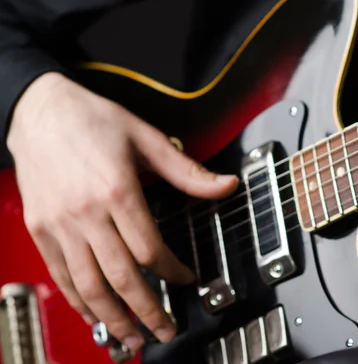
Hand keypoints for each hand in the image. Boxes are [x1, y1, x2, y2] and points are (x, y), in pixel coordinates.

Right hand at [7, 73, 238, 350]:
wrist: (40, 110)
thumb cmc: (94, 121)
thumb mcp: (148, 139)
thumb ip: (188, 171)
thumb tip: (226, 185)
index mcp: (117, 190)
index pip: (150, 249)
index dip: (173, 271)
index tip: (187, 278)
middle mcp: (86, 212)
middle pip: (122, 276)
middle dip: (148, 310)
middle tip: (165, 330)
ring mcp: (59, 224)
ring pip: (89, 284)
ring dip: (114, 317)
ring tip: (133, 338)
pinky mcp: (41, 229)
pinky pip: (61, 275)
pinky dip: (80, 301)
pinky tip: (95, 315)